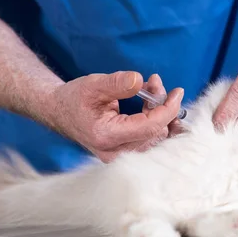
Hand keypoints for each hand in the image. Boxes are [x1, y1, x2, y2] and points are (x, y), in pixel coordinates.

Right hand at [46, 71, 183, 162]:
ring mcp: (120, 156)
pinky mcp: (125, 153)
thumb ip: (117, 83)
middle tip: (154, 83)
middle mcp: (115, 152)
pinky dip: (156, 118)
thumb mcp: (93, 84)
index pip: (150, 127)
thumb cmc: (75, 98)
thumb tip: (139, 80)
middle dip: (162, 106)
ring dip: (160, 111)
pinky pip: (151, 138)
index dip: (168, 109)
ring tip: (150, 89)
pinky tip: (149, 102)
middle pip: (157, 133)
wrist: (59, 112)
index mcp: (107, 136)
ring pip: (157, 136)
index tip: (177, 92)